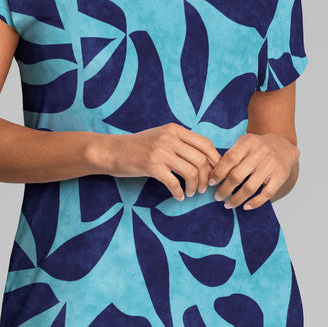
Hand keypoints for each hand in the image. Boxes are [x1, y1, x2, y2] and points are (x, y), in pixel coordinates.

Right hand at [101, 123, 220, 200]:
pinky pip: (174, 183)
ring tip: (191, 193)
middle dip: (206, 177)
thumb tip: (206, 161)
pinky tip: (179, 197)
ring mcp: (161, 152)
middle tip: (204, 188)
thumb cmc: (139, 147)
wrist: (113, 151)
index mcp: (175, 130)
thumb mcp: (161, 137)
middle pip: (201, 160)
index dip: (215, 159)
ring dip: (195, 187)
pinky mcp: (152, 166)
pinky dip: (179, 192)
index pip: (205, 143)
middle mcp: (170, 138)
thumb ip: (181, 144)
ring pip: (191, 172)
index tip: (215, 172)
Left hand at [207, 133, 298, 209]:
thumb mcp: (244, 144)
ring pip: (250, 188)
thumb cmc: (257, 148)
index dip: (218, 173)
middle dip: (224, 189)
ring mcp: (271, 165)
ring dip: (236, 199)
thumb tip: (209, 172)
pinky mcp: (280, 176)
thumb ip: (229, 156)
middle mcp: (260, 153)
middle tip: (217, 197)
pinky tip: (245, 206)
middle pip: (237, 176)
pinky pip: (266, 194)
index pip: (229, 159)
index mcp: (248, 142)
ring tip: (227, 204)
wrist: (284, 147)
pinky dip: (254, 203)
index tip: (210, 183)